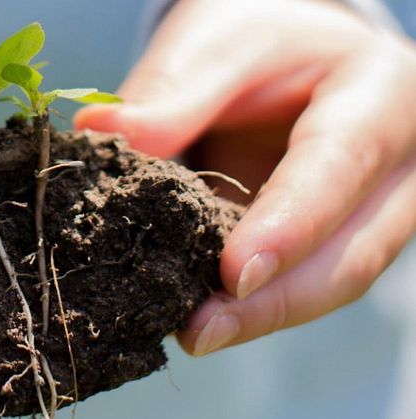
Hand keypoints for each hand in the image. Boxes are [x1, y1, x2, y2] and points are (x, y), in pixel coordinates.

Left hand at [75, 0, 415, 354]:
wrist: (288, 57)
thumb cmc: (261, 39)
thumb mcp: (221, 45)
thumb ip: (173, 95)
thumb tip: (98, 134)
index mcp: (379, 98)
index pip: (340, 168)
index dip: (289, 226)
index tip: (233, 274)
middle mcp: (391, 169)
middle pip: (350, 254)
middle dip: (273, 302)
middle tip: (199, 332)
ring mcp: (366, 213)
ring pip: (329, 282)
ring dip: (259, 316)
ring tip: (191, 332)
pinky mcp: (329, 240)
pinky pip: (298, 280)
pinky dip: (250, 304)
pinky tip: (197, 314)